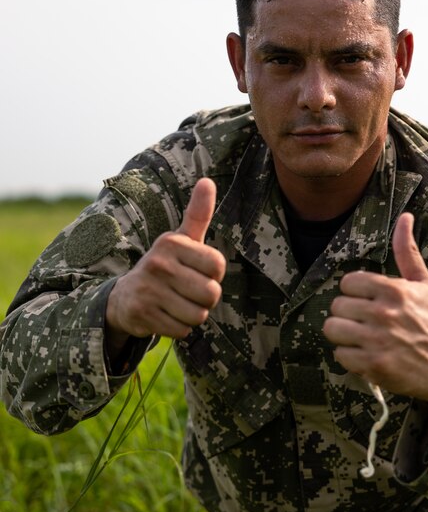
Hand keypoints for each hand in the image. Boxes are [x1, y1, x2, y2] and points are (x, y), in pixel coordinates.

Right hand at [106, 179, 225, 351]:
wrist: (124, 297)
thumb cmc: (164, 266)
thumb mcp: (180, 239)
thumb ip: (197, 214)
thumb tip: (208, 181)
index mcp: (172, 243)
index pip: (219, 266)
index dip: (214, 274)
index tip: (197, 271)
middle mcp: (159, 264)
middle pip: (212, 294)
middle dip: (205, 299)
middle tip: (186, 291)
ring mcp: (149, 290)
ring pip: (199, 315)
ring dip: (193, 315)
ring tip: (176, 303)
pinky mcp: (143, 314)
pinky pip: (183, 330)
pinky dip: (179, 328)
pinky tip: (165, 315)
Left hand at [323, 212, 427, 414]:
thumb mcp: (424, 285)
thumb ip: (407, 252)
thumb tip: (405, 216)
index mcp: (394, 290)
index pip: (348, 282)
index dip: (355, 293)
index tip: (366, 301)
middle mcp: (384, 313)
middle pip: (337, 305)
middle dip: (348, 314)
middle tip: (364, 322)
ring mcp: (377, 340)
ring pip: (332, 329)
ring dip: (343, 335)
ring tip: (359, 338)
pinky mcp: (373, 365)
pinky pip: (340, 355)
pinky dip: (350, 357)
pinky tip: (365, 355)